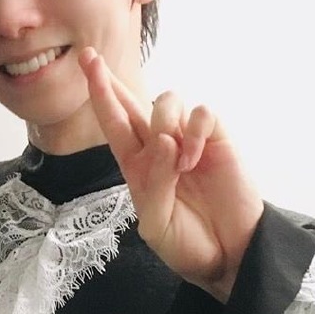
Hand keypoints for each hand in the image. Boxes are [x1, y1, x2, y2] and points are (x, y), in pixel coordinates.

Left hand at [80, 47, 263, 301]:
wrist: (229, 255)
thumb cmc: (188, 243)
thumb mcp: (156, 223)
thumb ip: (153, 184)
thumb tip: (163, 140)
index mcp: (137, 166)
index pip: (114, 124)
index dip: (100, 95)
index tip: (85, 65)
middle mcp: (159, 147)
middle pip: (132, 102)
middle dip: (109, 79)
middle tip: (90, 58)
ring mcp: (189, 141)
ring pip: (167, 102)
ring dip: (165, 123)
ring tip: (179, 162)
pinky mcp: (218, 140)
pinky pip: (203, 113)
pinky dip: (197, 130)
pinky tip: (196, 156)